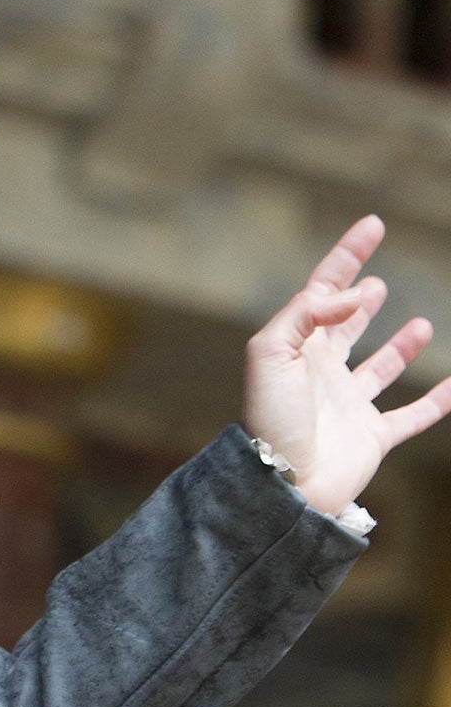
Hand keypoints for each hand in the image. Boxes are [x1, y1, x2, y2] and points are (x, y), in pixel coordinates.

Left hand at [243, 215, 450, 514]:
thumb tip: (352, 293)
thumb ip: (307, 314)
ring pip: (380, 369)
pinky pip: (413, 415)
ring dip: (400, 347)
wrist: (283, 480)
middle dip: (360, 302)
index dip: (346, 258)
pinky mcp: (373, 437)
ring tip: (421, 324)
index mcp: (297, 348)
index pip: (322, 291)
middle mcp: (323, 373)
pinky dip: (439, 402)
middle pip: (346, 326)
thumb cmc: (271, 417)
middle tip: (375, 281)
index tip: (372, 225)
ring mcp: (349, 405)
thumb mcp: (271, 351)